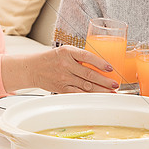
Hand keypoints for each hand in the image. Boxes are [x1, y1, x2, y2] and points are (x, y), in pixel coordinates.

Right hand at [1, 46, 117, 93]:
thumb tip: (101, 64)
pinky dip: (89, 96)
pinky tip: (97, 97)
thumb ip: (80, 56)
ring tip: (111, 93)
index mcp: (67, 52)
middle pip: (89, 74)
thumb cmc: (51, 59)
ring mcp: (63, 78)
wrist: (33, 68)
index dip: (100, 63)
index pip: (87, 56)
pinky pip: (77, 93)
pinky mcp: (61, 89)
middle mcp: (65, 64)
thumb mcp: (64, 51)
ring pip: (85, 86)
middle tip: (115, 84)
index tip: (110, 68)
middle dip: (104, 81)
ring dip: (100, 90)